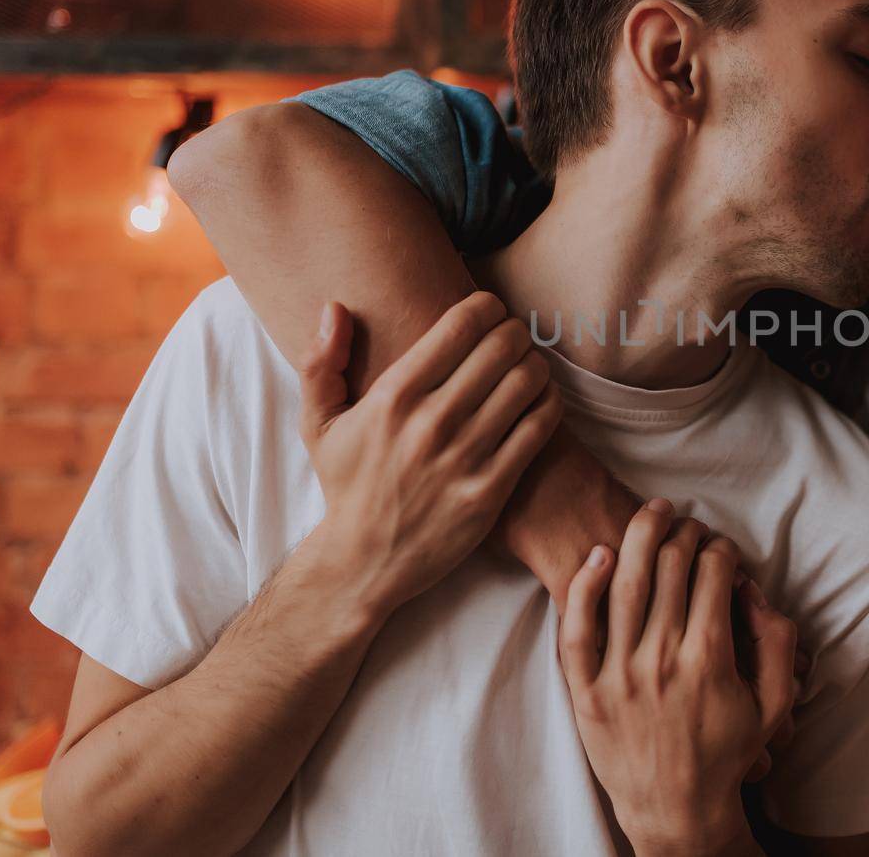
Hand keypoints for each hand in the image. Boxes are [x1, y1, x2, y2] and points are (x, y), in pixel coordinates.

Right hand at [298, 291, 562, 619]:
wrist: (364, 561)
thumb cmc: (348, 485)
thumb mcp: (319, 424)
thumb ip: (320, 363)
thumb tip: (334, 307)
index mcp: (393, 397)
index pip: (461, 325)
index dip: (488, 307)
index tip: (491, 310)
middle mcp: (431, 423)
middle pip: (502, 347)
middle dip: (516, 332)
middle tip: (514, 337)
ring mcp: (464, 458)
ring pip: (526, 382)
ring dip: (536, 364)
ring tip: (528, 366)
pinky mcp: (490, 490)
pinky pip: (539, 428)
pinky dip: (549, 402)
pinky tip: (541, 399)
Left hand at [559, 500, 797, 856]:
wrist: (676, 811)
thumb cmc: (728, 754)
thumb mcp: (775, 704)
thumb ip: (777, 643)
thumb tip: (753, 591)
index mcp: (710, 660)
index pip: (712, 574)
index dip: (721, 548)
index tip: (722, 546)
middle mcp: (662, 661)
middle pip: (670, 568)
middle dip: (684, 533)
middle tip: (688, 524)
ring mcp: (619, 675)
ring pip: (626, 584)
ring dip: (640, 536)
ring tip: (652, 512)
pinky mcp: (585, 691)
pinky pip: (577, 628)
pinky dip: (585, 585)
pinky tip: (600, 554)